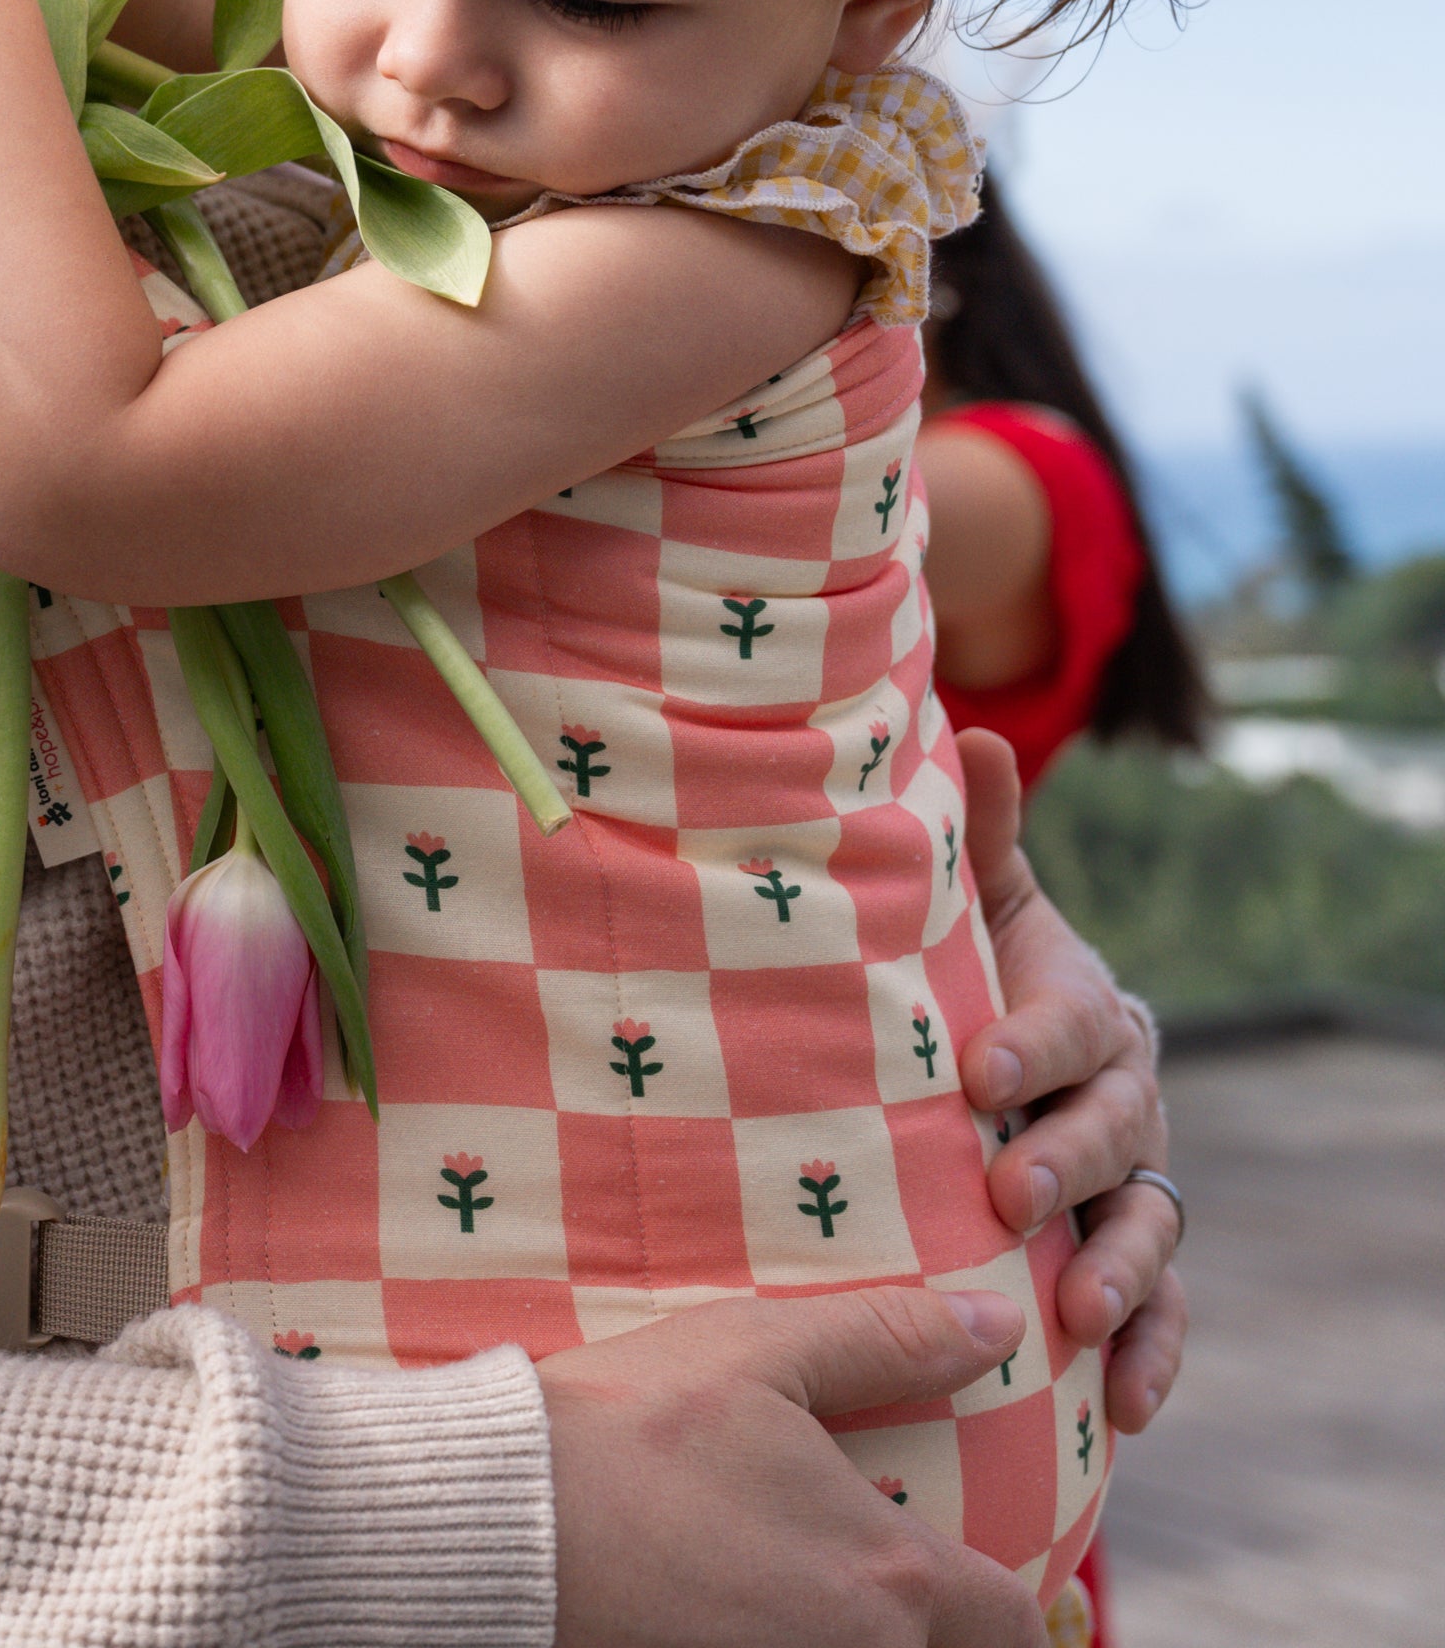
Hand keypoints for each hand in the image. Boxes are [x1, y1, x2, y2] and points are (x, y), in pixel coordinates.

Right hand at [540, 1288, 1042, 1647]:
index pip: (1016, 1628)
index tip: (984, 1580)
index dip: (1015, 1605)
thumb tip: (998, 1322)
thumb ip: (886, 1337)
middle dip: (934, 1635)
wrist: (500, 1523)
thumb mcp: (758, 1353)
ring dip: (856, 1640)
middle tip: (877, 1585)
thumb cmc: (631, 1429)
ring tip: (799, 1596)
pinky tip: (732, 1617)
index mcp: (889, 1580)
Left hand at [954, 728, 1185, 1431]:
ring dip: (1119, 1267)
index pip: (1073, 1022)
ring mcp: (1132, 1174)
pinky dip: (1151, 1350)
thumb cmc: (981, 974)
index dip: (1032, 1044)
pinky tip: (1124, 1406)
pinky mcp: (1125, 1245)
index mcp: (1085, 1006)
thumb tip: (974, 726)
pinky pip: (1159, 1303)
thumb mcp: (981, 906)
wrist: (1015, 1054)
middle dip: (1065, 1158)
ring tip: (1072, 1309)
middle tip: (1004, 1191)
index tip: (977, 1072)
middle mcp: (1124, 1091)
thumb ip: (980, 834)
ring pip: (1149, 1220)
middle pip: (1116, 1127)